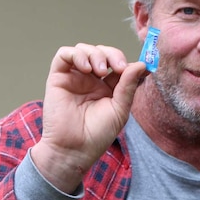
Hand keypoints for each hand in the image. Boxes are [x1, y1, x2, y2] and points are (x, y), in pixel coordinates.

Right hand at [31, 43, 148, 192]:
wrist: (74, 149)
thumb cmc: (97, 135)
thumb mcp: (120, 110)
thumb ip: (128, 86)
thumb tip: (141, 64)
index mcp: (107, 88)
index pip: (118, 65)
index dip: (128, 61)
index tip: (141, 66)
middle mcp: (91, 80)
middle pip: (103, 53)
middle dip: (113, 55)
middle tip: (118, 67)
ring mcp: (74, 77)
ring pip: (84, 49)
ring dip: (96, 54)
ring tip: (100, 71)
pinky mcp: (58, 77)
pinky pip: (64, 54)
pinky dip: (76, 55)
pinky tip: (86, 68)